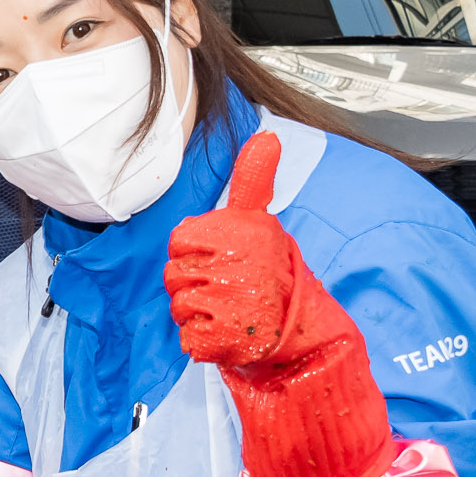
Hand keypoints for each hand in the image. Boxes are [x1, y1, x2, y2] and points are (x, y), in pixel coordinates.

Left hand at [166, 131, 391, 476]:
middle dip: (193, 286)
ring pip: (179, 307)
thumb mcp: (261, 221)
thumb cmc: (271, 273)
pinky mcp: (222, 340)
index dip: (193, 253)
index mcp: (237, 234)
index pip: (180, 241)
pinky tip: (228, 334)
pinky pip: (188, 340)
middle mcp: (233, 266)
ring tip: (231, 311)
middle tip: (229, 290)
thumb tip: (267, 134)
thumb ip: (254, 180)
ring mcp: (227, 305)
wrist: (302, 334)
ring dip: (198, 314)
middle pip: (174, 276)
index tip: (221, 259)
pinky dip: (203, 342)